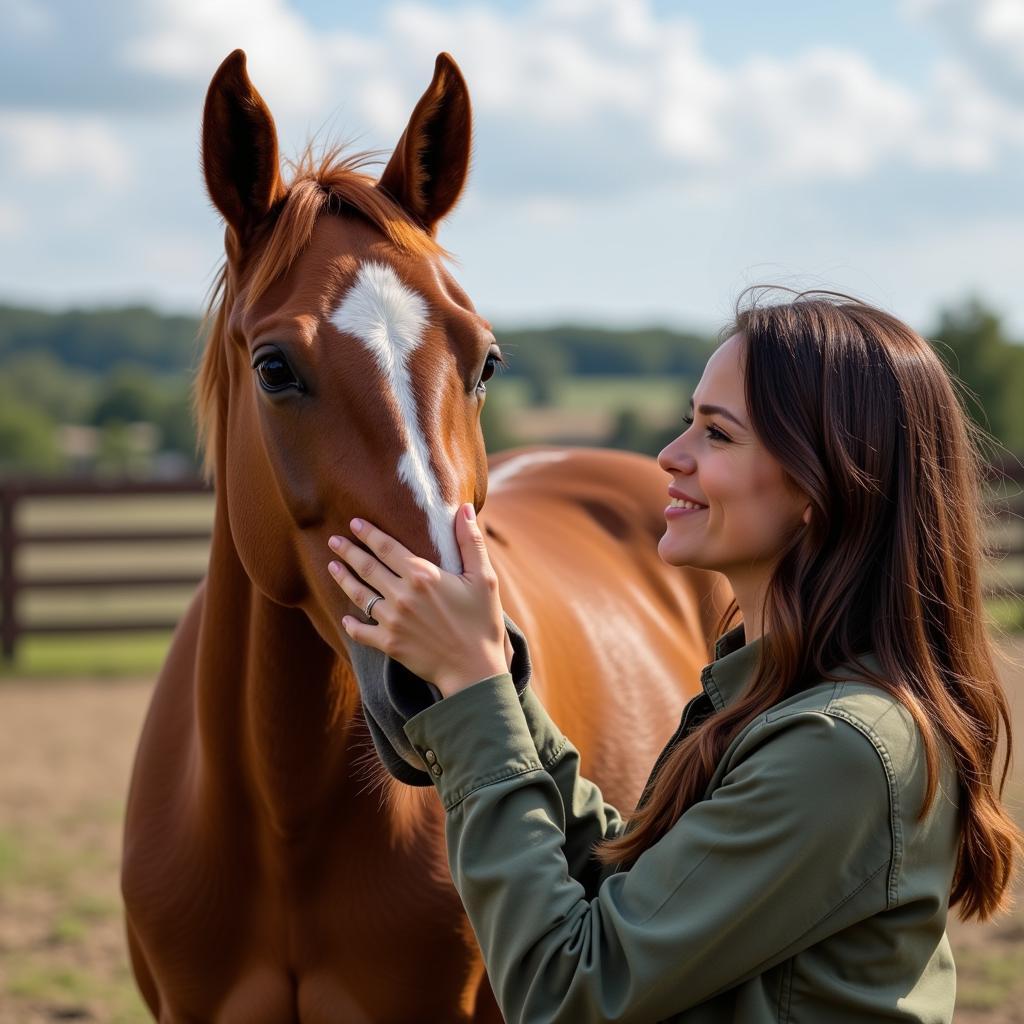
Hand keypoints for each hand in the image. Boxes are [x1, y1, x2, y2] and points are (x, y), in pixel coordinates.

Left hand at [327, 503, 508, 697]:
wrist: (474, 669)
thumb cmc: (482, 622)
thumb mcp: (484, 578)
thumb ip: (470, 541)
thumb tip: (463, 508)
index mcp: (422, 575)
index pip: (386, 547)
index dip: (368, 533)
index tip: (354, 523)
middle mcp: (402, 595)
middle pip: (367, 567)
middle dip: (348, 551)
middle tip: (333, 540)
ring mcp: (392, 621)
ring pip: (359, 595)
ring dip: (343, 579)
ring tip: (332, 567)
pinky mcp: (389, 644)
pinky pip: (361, 632)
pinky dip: (351, 624)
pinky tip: (345, 617)